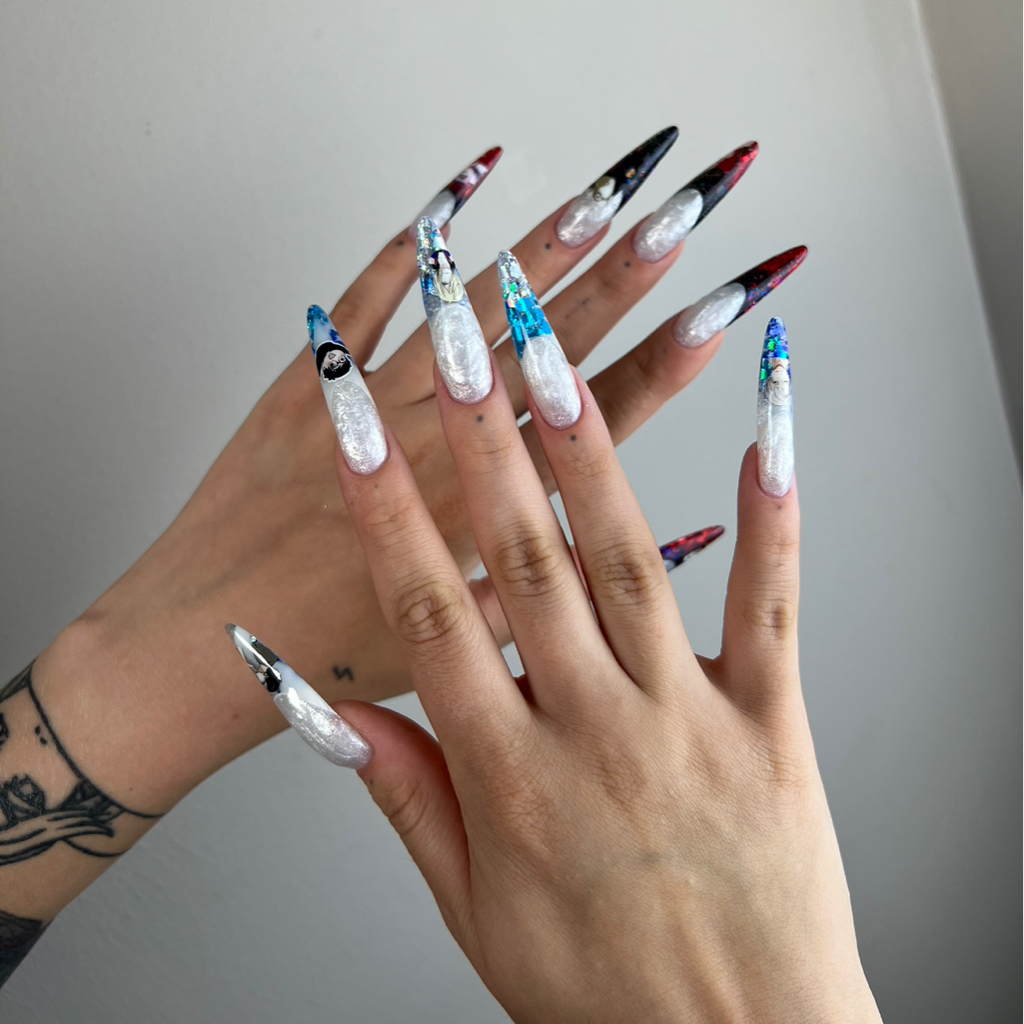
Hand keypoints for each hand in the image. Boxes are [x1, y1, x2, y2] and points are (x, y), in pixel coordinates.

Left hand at [40, 136, 768, 804]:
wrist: (200, 642)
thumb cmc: (333, 653)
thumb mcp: (462, 647)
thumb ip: (558, 587)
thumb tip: (654, 548)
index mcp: (481, 517)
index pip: (594, 427)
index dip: (666, 365)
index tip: (720, 312)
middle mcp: (435, 450)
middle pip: (547, 351)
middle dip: (625, 279)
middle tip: (680, 217)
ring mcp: (369, 407)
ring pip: (468, 312)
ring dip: (539, 250)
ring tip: (602, 194)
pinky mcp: (304, 386)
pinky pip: (360, 299)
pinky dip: (404, 246)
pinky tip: (452, 200)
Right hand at [331, 312, 880, 1021]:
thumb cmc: (603, 990)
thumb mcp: (473, 910)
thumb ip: (406, 796)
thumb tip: (330, 710)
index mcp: (510, 778)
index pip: (428, 617)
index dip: (385, 513)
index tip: (354, 433)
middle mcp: (595, 730)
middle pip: (525, 561)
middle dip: (482, 440)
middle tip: (455, 342)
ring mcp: (689, 718)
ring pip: (627, 562)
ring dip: (587, 450)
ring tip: (554, 359)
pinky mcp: (771, 722)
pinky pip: (771, 603)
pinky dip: (767, 512)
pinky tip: (760, 431)